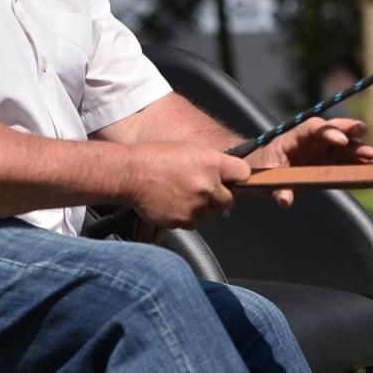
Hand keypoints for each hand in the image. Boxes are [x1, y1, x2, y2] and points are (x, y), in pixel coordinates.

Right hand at [128, 143, 251, 228]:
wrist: (129, 174)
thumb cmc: (154, 158)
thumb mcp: (188, 150)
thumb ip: (210, 163)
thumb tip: (225, 175)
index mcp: (211, 163)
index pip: (243, 173)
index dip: (237, 177)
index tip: (231, 179)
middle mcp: (207, 186)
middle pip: (228, 199)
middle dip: (217, 197)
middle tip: (199, 190)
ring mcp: (196, 205)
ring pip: (208, 213)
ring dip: (199, 207)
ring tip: (178, 195)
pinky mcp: (183, 220)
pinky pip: (192, 223)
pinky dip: (184, 216)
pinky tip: (171, 204)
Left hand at [247, 117, 372, 207]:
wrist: (259, 175)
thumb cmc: (260, 173)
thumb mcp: (265, 181)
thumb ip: (277, 189)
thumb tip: (285, 200)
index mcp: (292, 140)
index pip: (310, 128)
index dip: (326, 131)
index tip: (340, 140)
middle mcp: (308, 142)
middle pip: (330, 130)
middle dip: (347, 129)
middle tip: (362, 130)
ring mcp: (319, 151)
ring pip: (341, 145)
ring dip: (357, 148)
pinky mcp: (326, 163)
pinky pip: (344, 160)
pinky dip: (357, 162)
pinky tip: (371, 165)